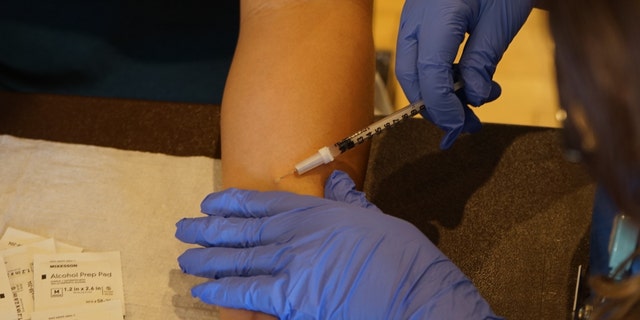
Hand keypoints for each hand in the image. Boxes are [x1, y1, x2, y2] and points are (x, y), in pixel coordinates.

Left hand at [176, 171, 497, 318]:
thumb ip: (350, 201)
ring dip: (209, 259)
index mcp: (317, 211)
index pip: (264, 203)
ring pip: (239, 260)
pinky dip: (223, 290)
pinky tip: (203, 289)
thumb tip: (339, 181)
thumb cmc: (401, 258)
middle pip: (243, 231)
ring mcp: (291, 265)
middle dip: (210, 229)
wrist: (413, 294)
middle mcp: (297, 234)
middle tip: (184, 228)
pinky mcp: (291, 297)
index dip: (233, 203)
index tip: (211, 202)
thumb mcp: (375, 218)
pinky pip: (247, 292)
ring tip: (186, 258)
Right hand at [396, 0, 533, 148]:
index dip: (443, 106)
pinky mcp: (419, 22)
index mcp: (437, 16)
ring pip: (414, 70)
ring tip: (474, 102)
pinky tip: (466, 80)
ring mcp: (413, 19)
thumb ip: (483, 60)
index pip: (429, 74)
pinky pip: (422, 57)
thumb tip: (474, 96)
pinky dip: (439, 76)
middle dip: (435, 106)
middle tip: (465, 123)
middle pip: (412, 76)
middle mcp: (416, 19)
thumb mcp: (501, 19)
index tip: (460, 124)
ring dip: (439, 93)